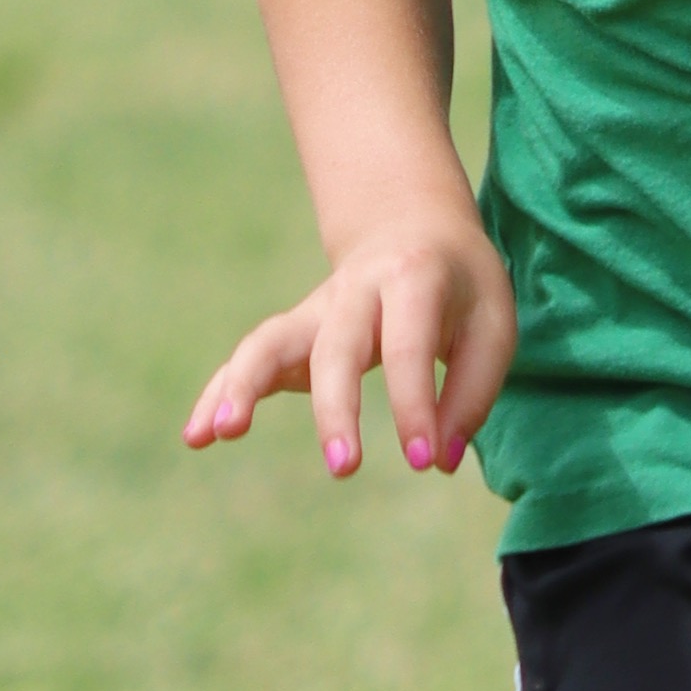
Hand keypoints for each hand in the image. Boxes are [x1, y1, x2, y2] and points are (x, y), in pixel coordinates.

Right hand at [185, 214, 516, 481]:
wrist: (411, 224)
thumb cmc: (460, 284)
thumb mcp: (492, 322)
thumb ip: (472, 391)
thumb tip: (437, 458)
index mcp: (414, 276)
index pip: (406, 344)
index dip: (414, 404)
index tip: (421, 460)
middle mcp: (356, 289)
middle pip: (336, 345)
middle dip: (336, 406)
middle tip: (343, 467)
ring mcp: (316, 309)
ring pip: (270, 340)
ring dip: (243, 384)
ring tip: (221, 433)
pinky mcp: (293, 332)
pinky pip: (249, 359)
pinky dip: (219, 393)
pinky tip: (197, 436)